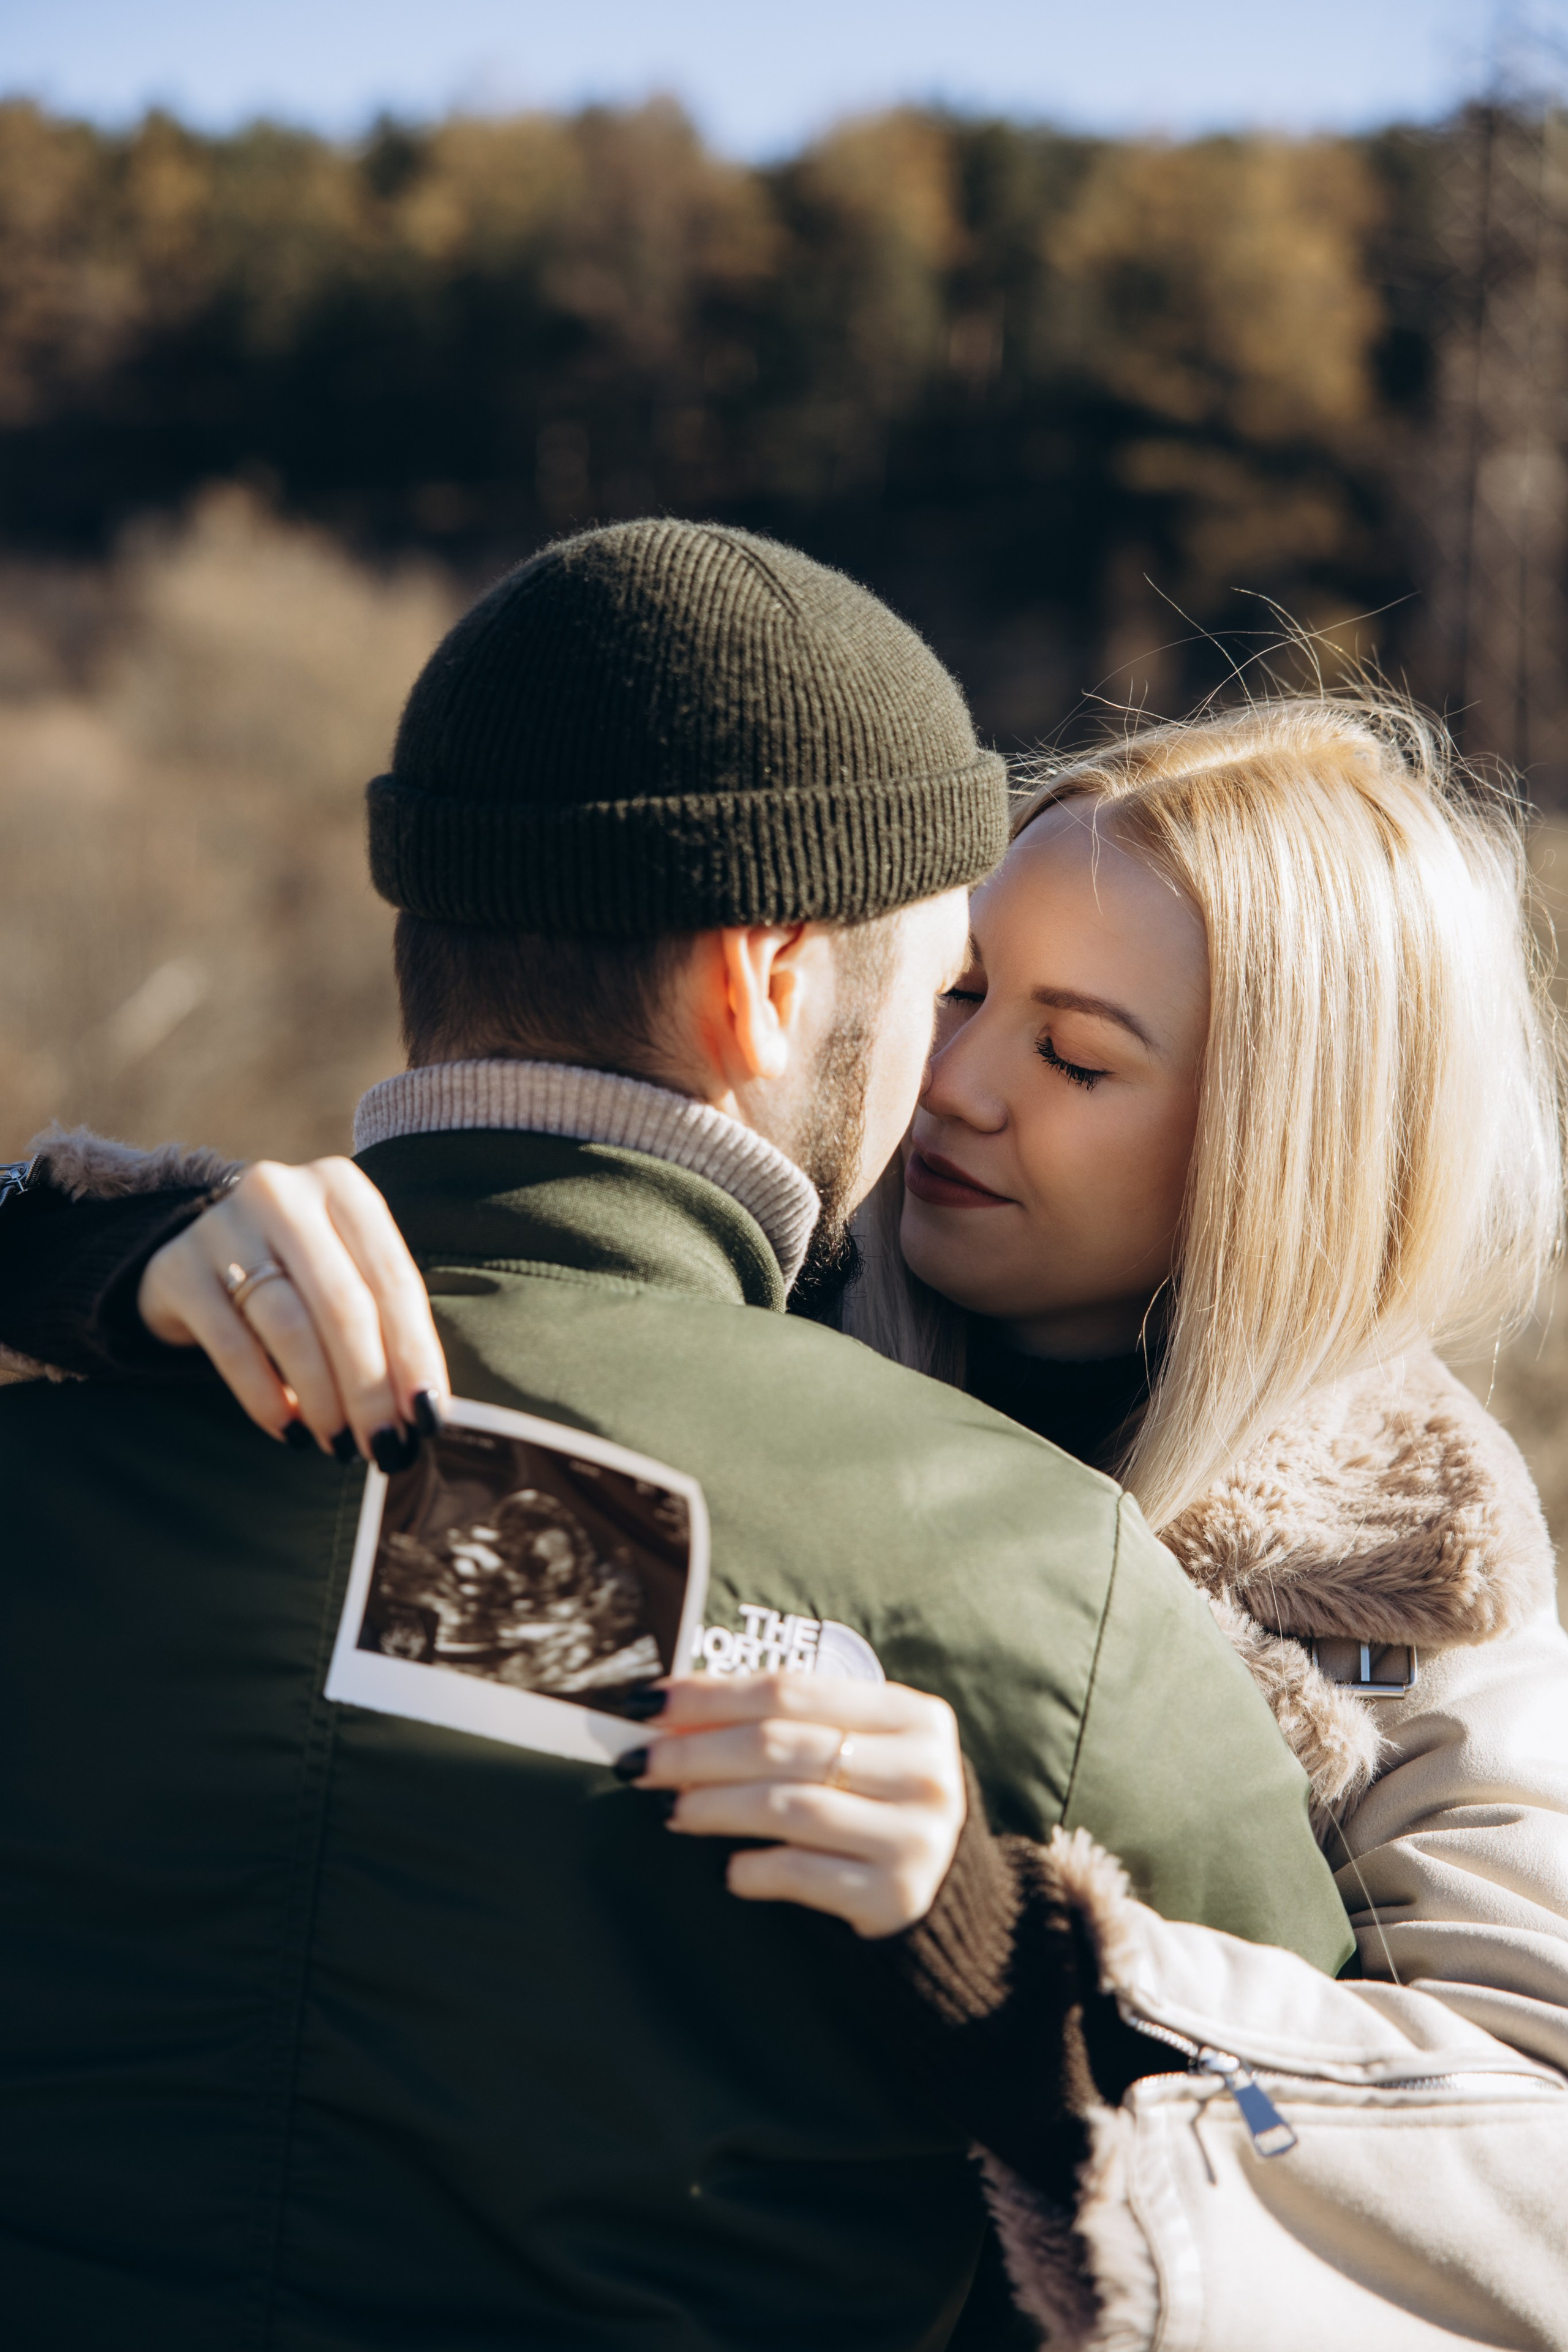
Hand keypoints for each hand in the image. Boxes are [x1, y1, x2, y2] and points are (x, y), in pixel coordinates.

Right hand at [137, 1158, 449, 1459]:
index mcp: (343, 1189)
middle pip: (343, 1306)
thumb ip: (383, 1321)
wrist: (194, 1249)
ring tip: (339, 1444)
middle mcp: (284, 1195)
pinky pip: (231, 1345)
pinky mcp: (178, 1268)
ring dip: (322, 1398)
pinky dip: (265, 1396)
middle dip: (370, 1387)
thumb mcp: (345, 1270)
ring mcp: (224, 1226)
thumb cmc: (296, 1271)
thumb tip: (422, 1408)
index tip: (428, 1415)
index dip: (415, 1353)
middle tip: (385, 1446)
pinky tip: (288, 1429)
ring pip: (289, 1327)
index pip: (393, 1280)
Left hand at [625, 1673, 966, 1938]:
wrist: (952, 1899)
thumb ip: (786, 1727)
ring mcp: (916, 1835)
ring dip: (714, 1805)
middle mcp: (922, 1770)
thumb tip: (671, 1717)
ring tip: (669, 1810)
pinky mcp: (898, 1895)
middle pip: (782, 1745)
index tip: (649, 1702)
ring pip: (788, 1806)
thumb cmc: (878, 1806)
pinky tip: (729, 1870)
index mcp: (913, 1714)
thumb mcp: (854, 1750)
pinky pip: (806, 1873)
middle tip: (639, 1761)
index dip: (712, 1694)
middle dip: (697, 1750)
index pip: (791, 1690)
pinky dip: (757, 1868)